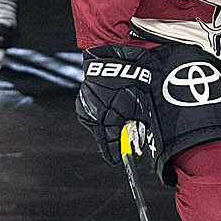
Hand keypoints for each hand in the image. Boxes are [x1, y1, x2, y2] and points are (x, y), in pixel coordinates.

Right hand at [75, 45, 154, 164]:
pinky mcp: (81, 103)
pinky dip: (99, 117)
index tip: (117, 161)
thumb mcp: (138, 104)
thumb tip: (136, 142)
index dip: (115, 153)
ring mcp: (85, 108)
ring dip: (105, 127)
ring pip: (96, 126)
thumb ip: (136, 124)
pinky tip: (106, 112)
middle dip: (111, 142)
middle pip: (102, 136)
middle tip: (118, 150)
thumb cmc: (130, 80)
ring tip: (114, 124)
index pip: (111, 142)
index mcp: (109, 116)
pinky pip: (92, 116)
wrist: (113, 58)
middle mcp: (94, 114)